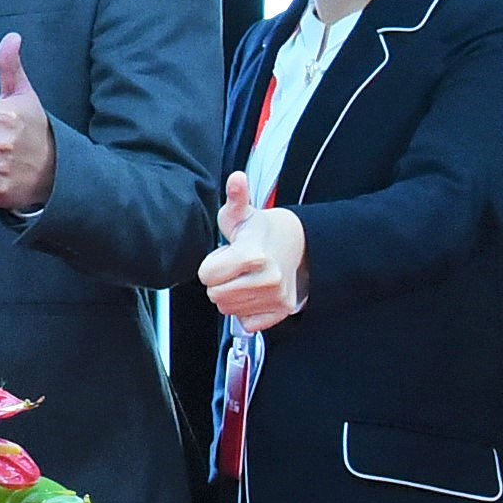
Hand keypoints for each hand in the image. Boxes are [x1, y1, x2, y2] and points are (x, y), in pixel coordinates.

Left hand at [194, 168, 306, 326]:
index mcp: (253, 255)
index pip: (206, 276)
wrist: (296, 244)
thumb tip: (236, 179)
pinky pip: (246, 323)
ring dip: (231, 296)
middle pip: (215, 295)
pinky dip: (246, 311)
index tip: (225, 255)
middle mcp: (268, 279)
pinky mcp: (281, 311)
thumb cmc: (261, 230)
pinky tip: (253, 292)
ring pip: (229, 310)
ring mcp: (276, 297)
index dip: (211, 264)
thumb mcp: (242, 213)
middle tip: (235, 267)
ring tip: (245, 277)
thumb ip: (236, 197)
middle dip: (219, 281)